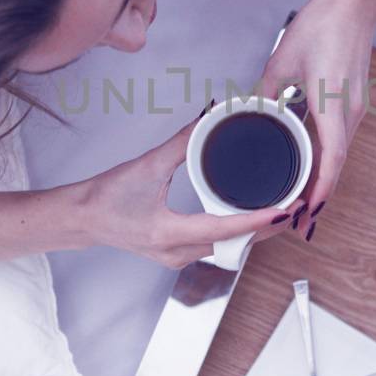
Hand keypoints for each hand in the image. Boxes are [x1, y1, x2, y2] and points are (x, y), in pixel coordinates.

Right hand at [80, 108, 302, 267]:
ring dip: (254, 233)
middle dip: (268, 228)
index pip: (226, 229)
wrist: (79, 219)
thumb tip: (210, 117)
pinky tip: (249, 219)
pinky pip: (215, 247)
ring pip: (227, 249)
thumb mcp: (146, 166)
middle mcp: (177, 253)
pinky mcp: (175, 254)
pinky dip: (236, 233)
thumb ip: (182, 143)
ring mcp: (177, 258)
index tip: (285, 210)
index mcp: (170, 233)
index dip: (260, 220)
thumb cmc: (105, 197)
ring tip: (281, 212)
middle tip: (296, 208)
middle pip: (234, 244)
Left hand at [259, 0, 375, 224]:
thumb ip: (265, 92)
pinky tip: (311, 161)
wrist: (354, 4)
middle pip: (336, 163)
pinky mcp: (353, 101)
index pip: (331, 160)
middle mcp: (350, 112)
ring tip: (300, 195)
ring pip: (339, 152)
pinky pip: (340, 137)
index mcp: (332, 106)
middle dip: (318, 191)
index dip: (320, 190)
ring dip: (323, 174)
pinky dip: (327, 155)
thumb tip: (249, 113)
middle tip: (296, 215)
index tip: (307, 212)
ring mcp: (355, 108)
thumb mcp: (281, 61)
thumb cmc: (322, 27)